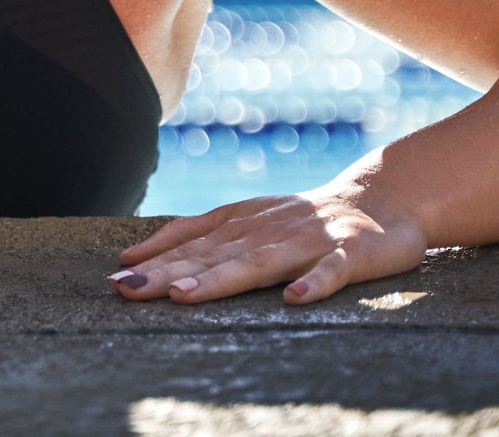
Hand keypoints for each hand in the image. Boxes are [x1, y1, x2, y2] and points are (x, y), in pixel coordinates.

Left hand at [107, 185, 426, 305]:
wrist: (382, 199)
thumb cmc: (303, 219)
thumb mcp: (244, 222)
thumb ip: (194, 238)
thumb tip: (130, 258)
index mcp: (242, 223)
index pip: (190, 243)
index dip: (153, 259)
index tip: (116, 276)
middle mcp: (267, 230)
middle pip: (211, 255)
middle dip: (168, 273)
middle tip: (128, 289)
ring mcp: (307, 241)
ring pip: (259, 262)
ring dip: (220, 278)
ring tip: (184, 295)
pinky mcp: (350, 254)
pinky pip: (331, 271)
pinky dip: (314, 283)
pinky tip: (294, 300)